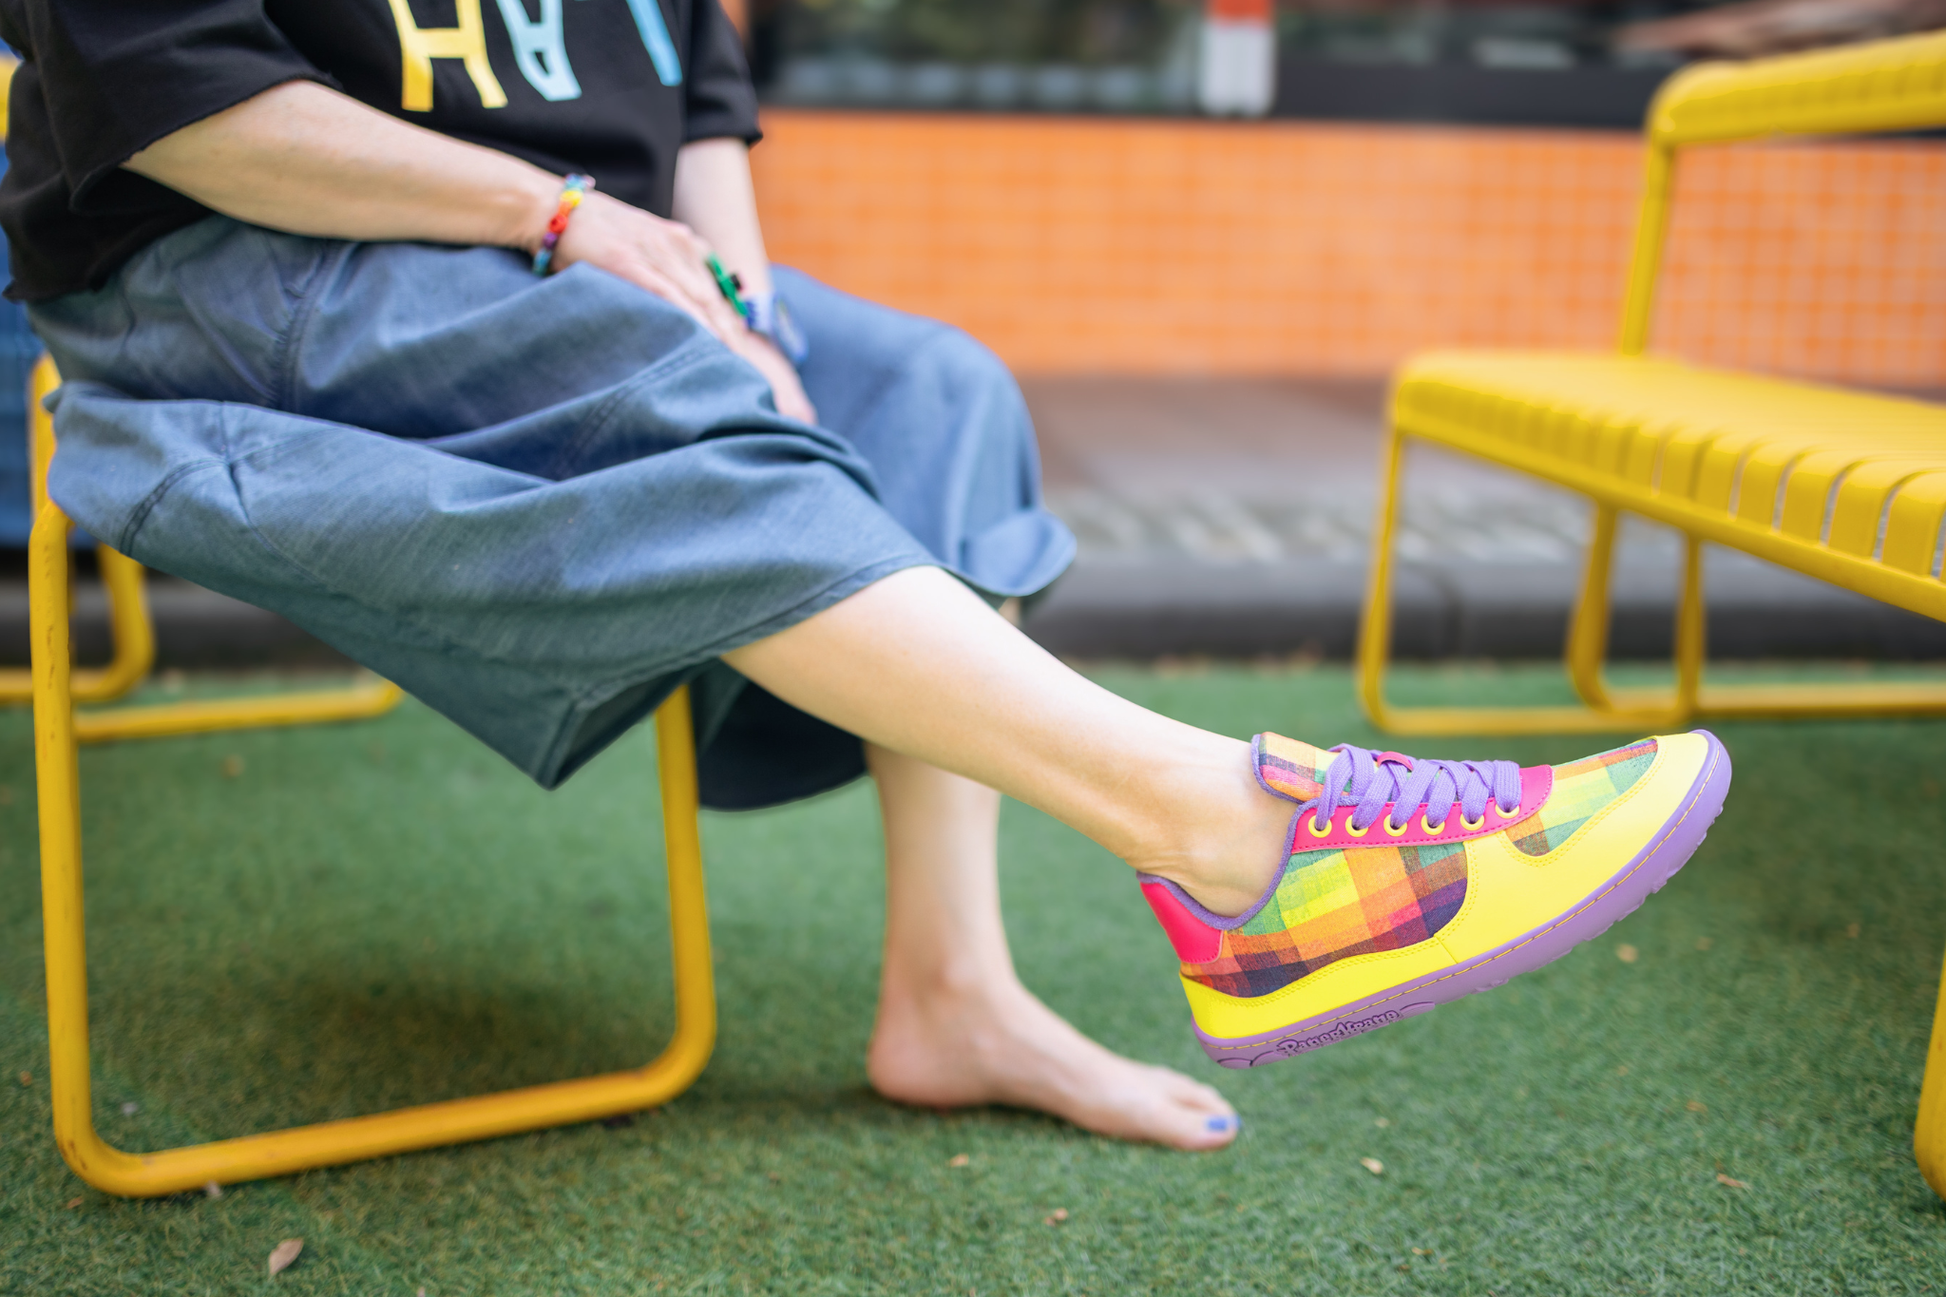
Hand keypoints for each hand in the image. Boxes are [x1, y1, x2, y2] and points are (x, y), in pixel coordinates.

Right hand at [549, 192, 813, 422]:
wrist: (552, 210)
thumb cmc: (592, 234)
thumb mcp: (641, 246)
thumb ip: (663, 271)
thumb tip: (681, 309)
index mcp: (682, 242)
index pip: (717, 289)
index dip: (733, 321)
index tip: (743, 351)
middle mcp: (677, 245)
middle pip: (715, 298)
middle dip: (733, 334)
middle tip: (745, 367)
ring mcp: (655, 252)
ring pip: (698, 298)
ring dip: (718, 334)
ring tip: (730, 364)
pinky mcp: (631, 262)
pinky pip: (668, 294)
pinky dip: (688, 318)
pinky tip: (702, 339)